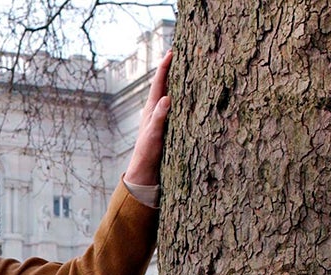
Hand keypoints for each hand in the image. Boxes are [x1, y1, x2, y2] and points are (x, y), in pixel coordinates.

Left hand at [125, 50, 172, 186]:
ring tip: (184, 66)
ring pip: (169, 92)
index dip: (165, 67)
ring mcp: (159, 115)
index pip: (159, 83)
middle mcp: (155, 109)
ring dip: (176, 79)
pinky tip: (186, 92)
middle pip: (164, 84)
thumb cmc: (148, 152)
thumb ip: (159, 117)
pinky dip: (180, 94)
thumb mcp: (154, 135)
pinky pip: (174, 103)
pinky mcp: (165, 122)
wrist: (145, 168)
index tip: (172, 52)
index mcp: (151, 108)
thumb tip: (166, 98)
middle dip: (171, 68)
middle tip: (178, 51)